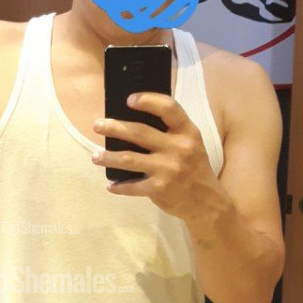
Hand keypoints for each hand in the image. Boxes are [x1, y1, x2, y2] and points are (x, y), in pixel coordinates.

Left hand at [91, 91, 217, 218]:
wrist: (207, 202)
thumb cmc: (193, 167)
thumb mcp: (191, 143)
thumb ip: (170, 131)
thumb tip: (133, 118)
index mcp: (187, 132)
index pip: (168, 108)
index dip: (148, 101)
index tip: (129, 100)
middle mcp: (179, 148)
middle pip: (140, 132)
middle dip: (114, 127)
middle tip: (97, 125)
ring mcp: (168, 169)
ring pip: (129, 159)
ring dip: (108, 157)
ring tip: (95, 156)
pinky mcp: (159, 189)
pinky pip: (132, 186)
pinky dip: (119, 187)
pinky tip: (110, 185)